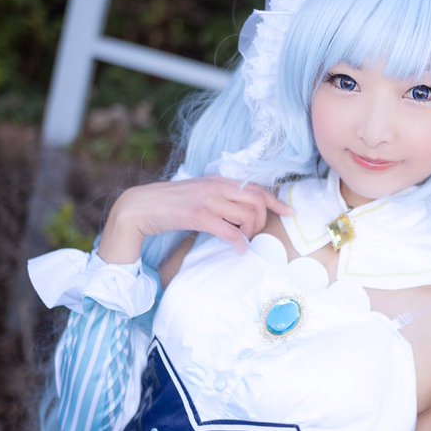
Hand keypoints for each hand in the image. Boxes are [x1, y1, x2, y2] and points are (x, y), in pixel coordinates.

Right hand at [98, 177, 292, 262]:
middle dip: (263, 220)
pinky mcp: (199, 216)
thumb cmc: (170, 204)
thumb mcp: (199, 195)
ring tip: (243, 241)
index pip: (256, 187)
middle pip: (257, 201)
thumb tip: (239, 213)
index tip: (289, 213)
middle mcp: (217, 186)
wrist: (141, 206)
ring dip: (250, 232)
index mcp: (218, 180)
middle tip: (254, 234)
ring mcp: (208, 200)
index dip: (276, 201)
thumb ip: (219, 199)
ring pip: (247, 216)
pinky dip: (239, 242)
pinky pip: (230, 231)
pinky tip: (239, 250)